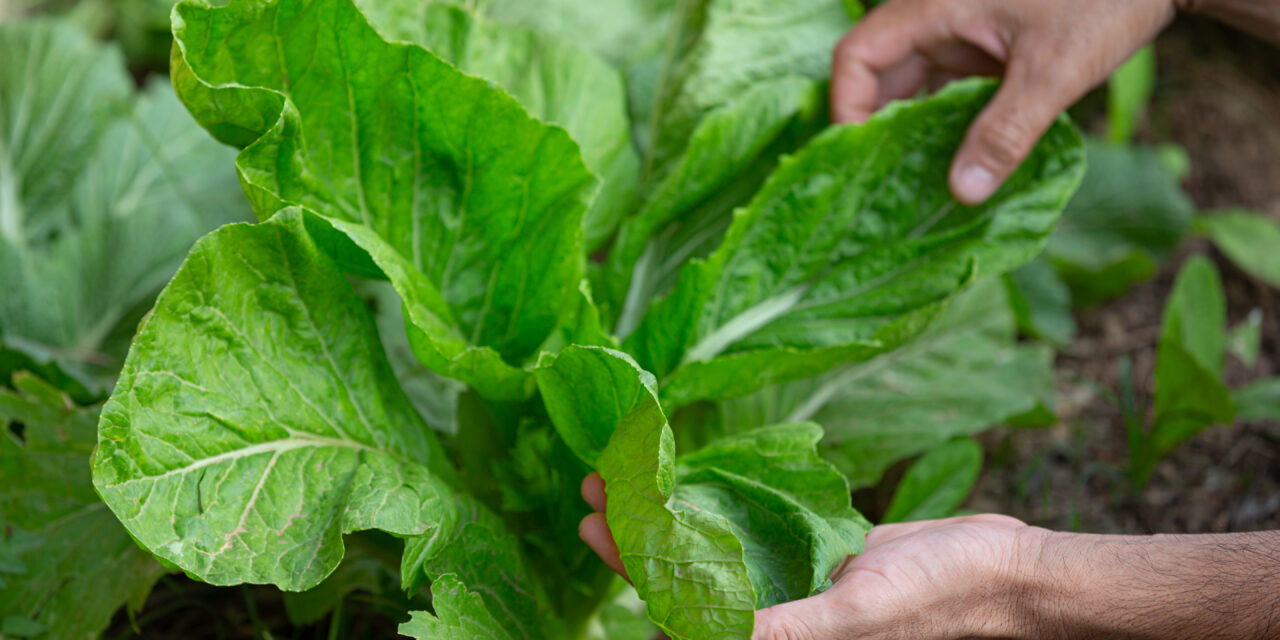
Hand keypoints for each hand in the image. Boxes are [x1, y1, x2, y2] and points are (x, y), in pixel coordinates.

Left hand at [578, 472, 1042, 639]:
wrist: (1001, 568)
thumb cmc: (938, 597)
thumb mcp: (859, 611)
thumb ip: (790, 628)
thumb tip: (711, 633)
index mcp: (778, 636)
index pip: (682, 605)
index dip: (632, 566)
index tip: (594, 523)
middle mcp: (777, 610)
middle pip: (685, 572)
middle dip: (637, 533)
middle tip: (594, 486)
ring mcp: (794, 579)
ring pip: (713, 548)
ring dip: (670, 515)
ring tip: (629, 475)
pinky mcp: (814, 552)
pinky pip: (754, 530)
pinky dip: (721, 507)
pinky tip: (694, 481)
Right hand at [831, 0, 1176, 204]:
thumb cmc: (1104, 1)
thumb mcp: (1054, 70)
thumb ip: (1006, 132)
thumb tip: (962, 194)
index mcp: (934, 7)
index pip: (857, 56)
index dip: (846, 107)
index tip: (859, 158)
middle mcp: (936, 18)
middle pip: (878, 76)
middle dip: (876, 130)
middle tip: (883, 187)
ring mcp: (961, 34)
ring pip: (912, 87)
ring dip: (911, 133)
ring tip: (914, 185)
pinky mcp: (986, 50)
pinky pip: (947, 91)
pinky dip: (945, 127)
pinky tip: (955, 165)